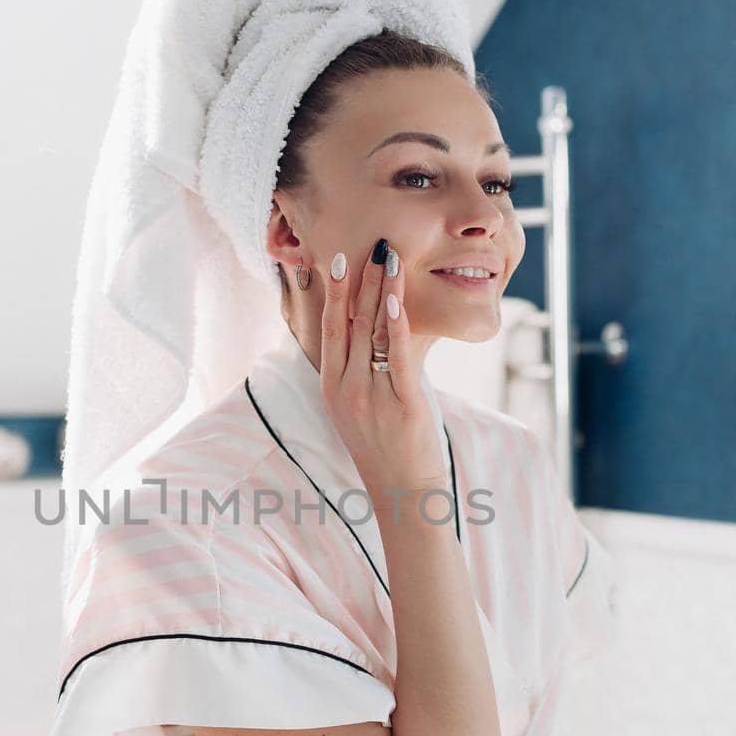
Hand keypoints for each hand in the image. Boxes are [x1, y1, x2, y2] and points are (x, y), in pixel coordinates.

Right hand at [318, 239, 447, 499]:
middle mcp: (345, 389)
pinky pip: (396, 354)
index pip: (330, 328)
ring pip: (371, 330)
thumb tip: (375, 332)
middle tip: (369, 242)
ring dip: (380, 288)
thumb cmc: (388, 448)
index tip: (337, 258)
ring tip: (389, 255)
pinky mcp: (401, 403)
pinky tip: (398, 295)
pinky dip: (396, 321)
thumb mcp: (362, 408)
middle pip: (348, 321)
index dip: (333, 291)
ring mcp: (371, 396)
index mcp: (332, 387)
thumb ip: (363, 370)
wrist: (404, 492)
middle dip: (358, 279)